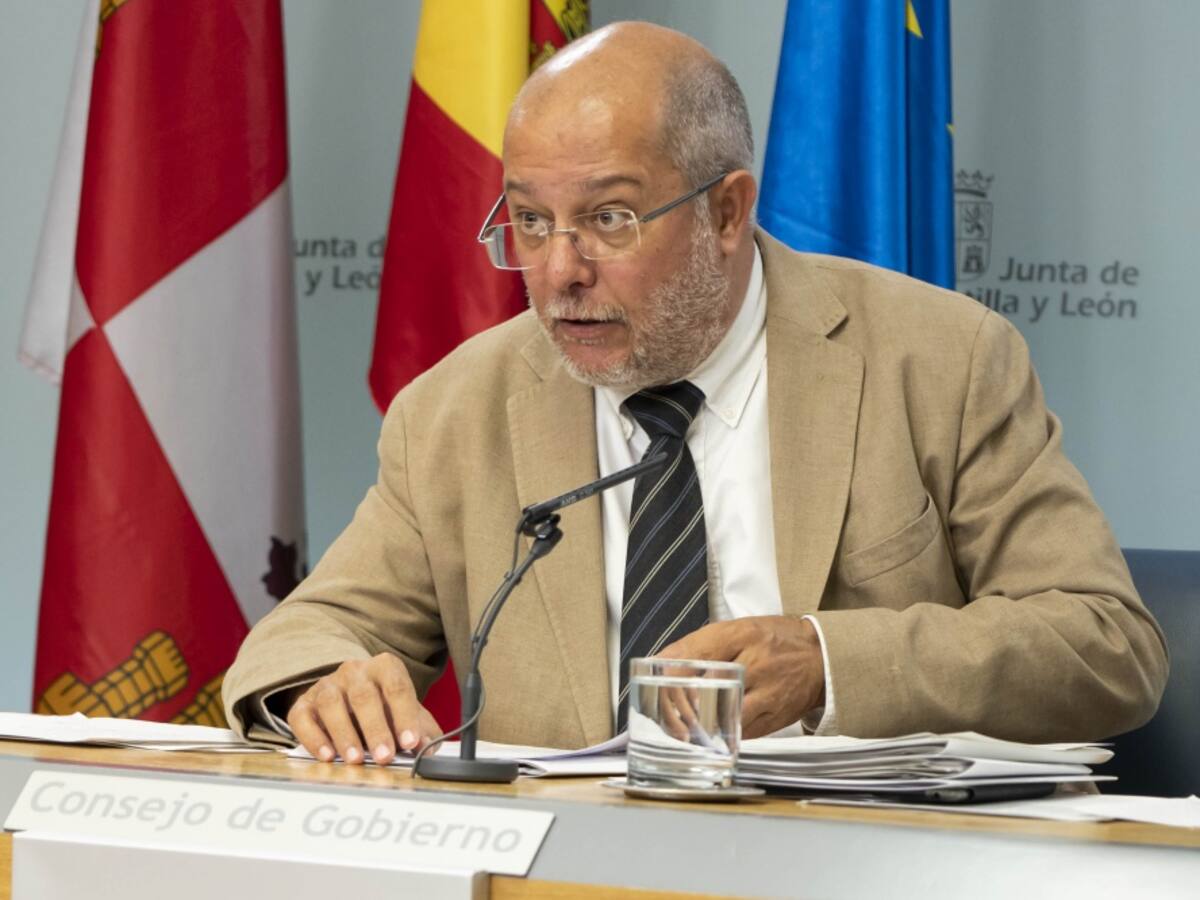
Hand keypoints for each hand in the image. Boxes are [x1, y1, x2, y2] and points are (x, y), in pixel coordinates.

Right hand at [285, 653, 441, 764]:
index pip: (397, 687)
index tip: (411, 742)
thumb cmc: (383, 706)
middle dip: (376, 728)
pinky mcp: (304, 703)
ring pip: (332, 704)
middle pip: (364, 696)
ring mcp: (327, 685)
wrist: (349, 697)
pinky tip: (326, 756)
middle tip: (384, 756)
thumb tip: (428, 749)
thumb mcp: (406, 714)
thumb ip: (421, 730)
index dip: (404, 715)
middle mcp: (354, 671)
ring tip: (355, 759)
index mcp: (385, 667)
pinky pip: (303, 718)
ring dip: (345, 734)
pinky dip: (313, 738)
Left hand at [658, 616, 824, 737]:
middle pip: (705, 687)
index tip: (650, 683)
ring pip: (722, 716)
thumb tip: (662, 663)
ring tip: (677, 731)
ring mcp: (766, 693)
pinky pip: (740, 733)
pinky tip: (705, 737)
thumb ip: (703, 645)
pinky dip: (719, 736)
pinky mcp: (774, 718)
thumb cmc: (773, 641)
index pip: (695, 651)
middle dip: (677, 704)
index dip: (667, 671)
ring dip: (696, 726)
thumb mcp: (739, 629)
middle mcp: (754, 663)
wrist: (820, 657)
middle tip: (660, 713)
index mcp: (741, 634)